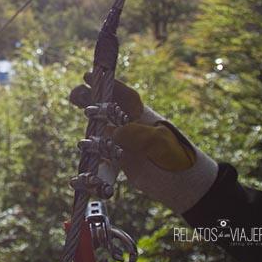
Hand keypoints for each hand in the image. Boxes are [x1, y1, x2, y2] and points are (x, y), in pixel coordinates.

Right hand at [70, 73, 217, 213]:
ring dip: (88, 136)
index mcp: (141, 114)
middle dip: (87, 100)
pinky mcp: (118, 162)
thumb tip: (113, 134)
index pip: (121, 94)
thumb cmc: (179, 157)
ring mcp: (121, 144)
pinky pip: (99, 161)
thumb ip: (139, 136)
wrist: (186, 186)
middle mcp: (128, 125)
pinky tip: (81, 178)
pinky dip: (90, 167)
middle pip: (103, 109)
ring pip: (97, 133)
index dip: (104, 83)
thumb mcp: (161, 143)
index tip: (86, 75)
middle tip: (74, 96)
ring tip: (86, 145)